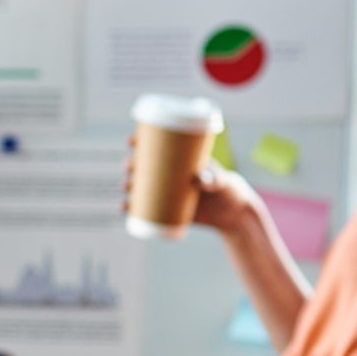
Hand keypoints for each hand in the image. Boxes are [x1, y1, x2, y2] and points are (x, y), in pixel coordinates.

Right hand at [119, 138, 262, 235]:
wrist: (233, 215)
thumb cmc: (230, 191)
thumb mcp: (223, 182)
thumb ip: (214, 179)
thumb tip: (200, 179)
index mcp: (182, 161)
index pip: (159, 147)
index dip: (142, 142)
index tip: (132, 140)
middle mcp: (172, 175)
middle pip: (145, 167)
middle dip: (132, 165)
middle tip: (129, 167)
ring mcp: (169, 192)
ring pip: (142, 187)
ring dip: (129, 185)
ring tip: (126, 188)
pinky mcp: (168, 210)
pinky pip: (145, 208)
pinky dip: (132, 208)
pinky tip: (123, 206)